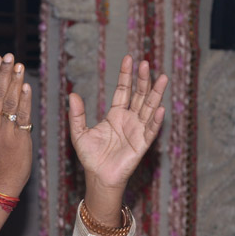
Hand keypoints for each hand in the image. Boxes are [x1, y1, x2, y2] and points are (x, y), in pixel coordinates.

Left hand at [69, 56, 167, 193]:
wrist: (98, 177)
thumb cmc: (90, 157)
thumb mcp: (79, 133)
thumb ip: (77, 115)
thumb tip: (72, 94)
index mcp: (116, 115)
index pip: (123, 90)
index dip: (126, 75)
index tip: (129, 59)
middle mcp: (129, 120)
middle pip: (139, 95)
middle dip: (143, 80)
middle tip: (146, 63)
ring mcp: (137, 130)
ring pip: (149, 108)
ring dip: (156, 94)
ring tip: (163, 77)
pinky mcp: (142, 144)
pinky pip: (151, 130)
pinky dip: (156, 120)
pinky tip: (159, 108)